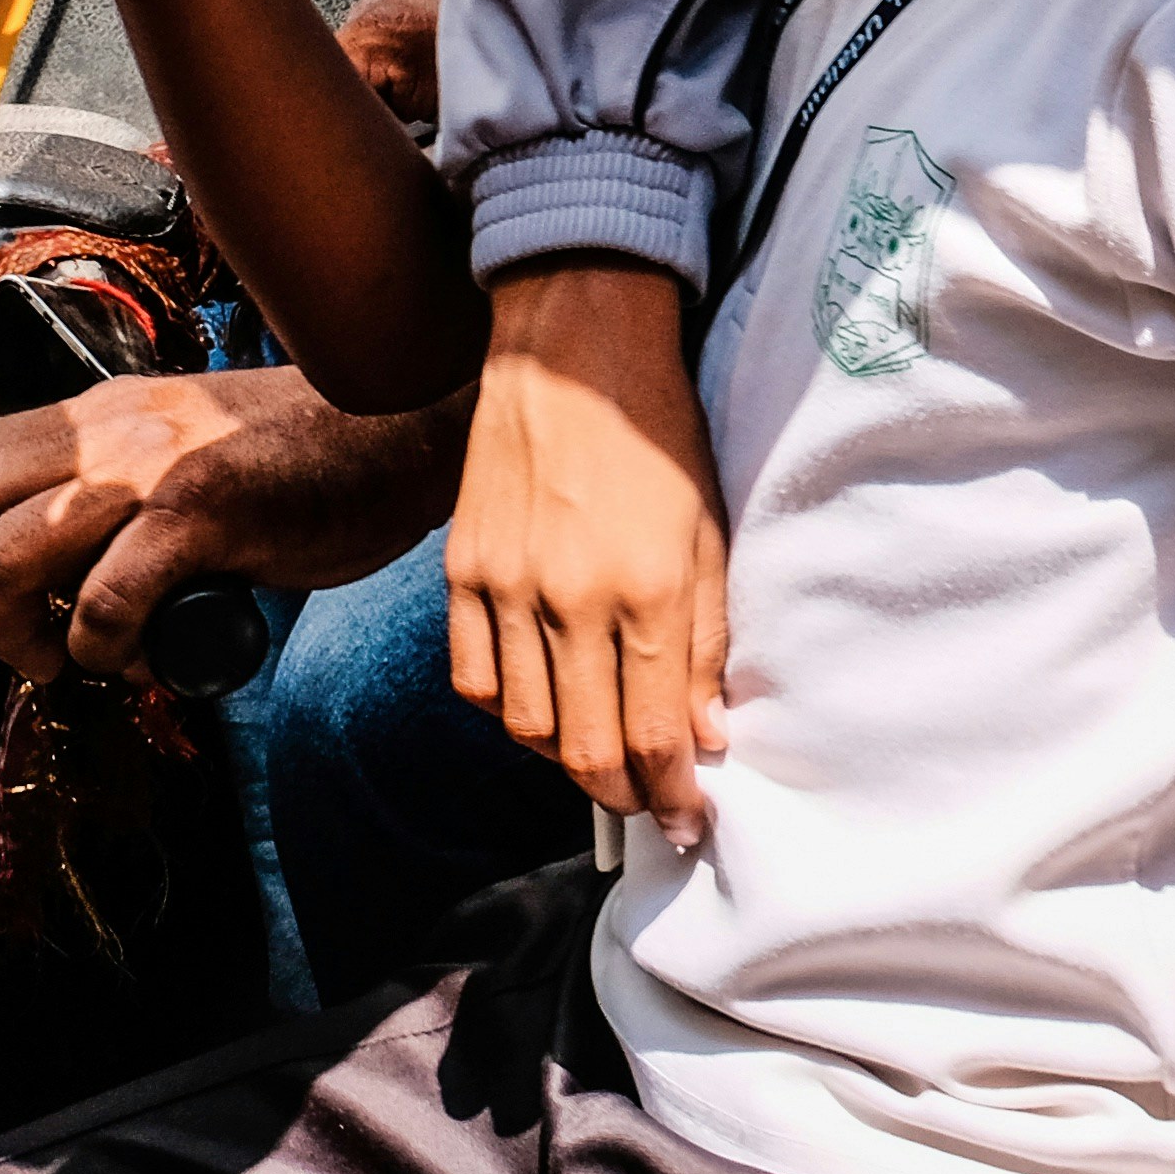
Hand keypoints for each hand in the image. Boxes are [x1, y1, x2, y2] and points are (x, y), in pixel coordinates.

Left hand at [0, 367, 465, 682]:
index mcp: (102, 414)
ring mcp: (153, 470)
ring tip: (51, 660)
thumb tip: (50, 569)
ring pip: (15, 554)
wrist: (403, 431)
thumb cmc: (304, 454)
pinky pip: (112, 597)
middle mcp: (111, 430)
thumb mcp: (184, 448)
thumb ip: (115, 490)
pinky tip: (126, 656)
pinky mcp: (204, 515)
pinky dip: (102, 646)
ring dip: (12, 630)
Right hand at [446, 258, 731, 844]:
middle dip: (622, 795)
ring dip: (563, 760)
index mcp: (647, 591)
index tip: (686, 820)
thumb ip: (707, 643)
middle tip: (646, 803)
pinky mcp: (463, 569)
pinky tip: (539, 706)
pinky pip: (473, 676)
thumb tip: (707, 738)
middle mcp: (570, 599)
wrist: (575, 353)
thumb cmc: (660, 439)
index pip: (655, 735)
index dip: (672, 795)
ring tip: (599, 756)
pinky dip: (506, 710)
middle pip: (583, 749)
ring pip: (523, 725)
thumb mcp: (712, 535)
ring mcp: (506, 586)